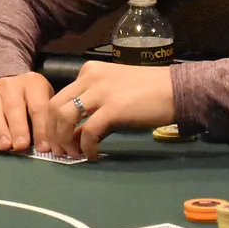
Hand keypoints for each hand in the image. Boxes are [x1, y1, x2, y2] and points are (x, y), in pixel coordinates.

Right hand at [0, 72, 54, 152]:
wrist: (8, 86)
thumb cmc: (33, 100)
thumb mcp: (45, 101)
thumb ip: (47, 120)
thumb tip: (51, 146)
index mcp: (32, 82)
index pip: (37, 106)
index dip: (41, 128)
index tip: (43, 147)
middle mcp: (10, 85)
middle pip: (13, 107)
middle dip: (18, 128)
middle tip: (22, 146)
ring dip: (0, 131)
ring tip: (6, 146)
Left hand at [47, 61, 174, 159]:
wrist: (177, 89)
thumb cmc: (148, 92)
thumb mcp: (113, 91)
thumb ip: (93, 106)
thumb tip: (74, 133)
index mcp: (88, 71)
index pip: (58, 96)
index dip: (52, 120)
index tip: (56, 138)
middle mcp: (89, 78)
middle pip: (54, 106)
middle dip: (51, 131)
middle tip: (58, 151)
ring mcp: (100, 93)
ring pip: (64, 117)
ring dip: (64, 140)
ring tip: (72, 154)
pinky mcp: (113, 109)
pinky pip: (88, 132)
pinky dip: (86, 147)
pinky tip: (93, 155)